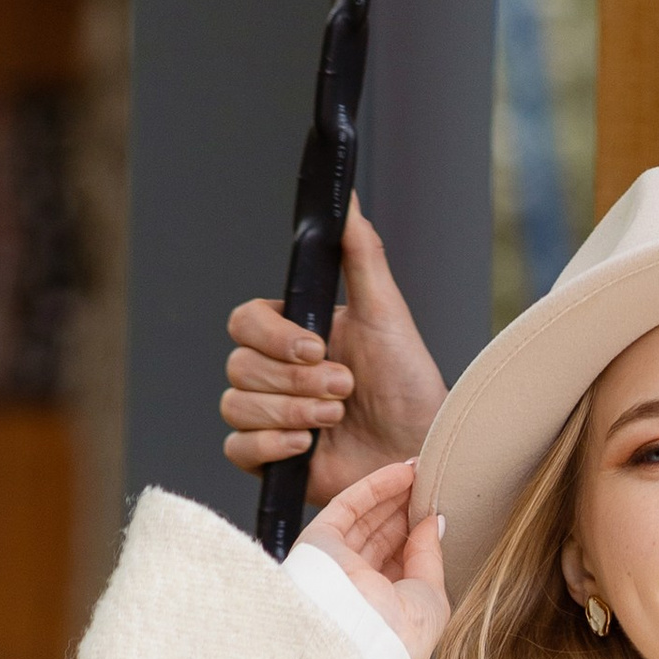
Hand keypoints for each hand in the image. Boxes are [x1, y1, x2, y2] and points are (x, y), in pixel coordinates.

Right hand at [223, 202, 447, 501]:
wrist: (422, 455)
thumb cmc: (410, 388)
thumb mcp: (387, 314)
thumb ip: (361, 254)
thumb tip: (348, 198)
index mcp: (296, 335)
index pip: (245, 322)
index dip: (272, 336)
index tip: (315, 347)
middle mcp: (278, 374)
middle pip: (238, 365)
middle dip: (294, 381)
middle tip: (344, 390)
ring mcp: (271, 417)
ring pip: (235, 405)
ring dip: (290, 411)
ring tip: (336, 419)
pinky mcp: (271, 459)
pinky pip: (236, 448)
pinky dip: (271, 445)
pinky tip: (308, 446)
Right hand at [296, 461, 449, 658]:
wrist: (357, 641)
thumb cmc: (399, 634)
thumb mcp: (431, 597)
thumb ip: (430, 556)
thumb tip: (434, 523)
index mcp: (384, 607)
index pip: (402, 562)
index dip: (419, 534)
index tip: (438, 509)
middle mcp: (357, 587)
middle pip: (383, 537)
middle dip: (406, 509)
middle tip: (431, 483)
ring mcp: (335, 564)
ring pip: (366, 519)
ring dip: (393, 493)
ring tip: (422, 471)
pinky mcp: (317, 543)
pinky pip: (347, 506)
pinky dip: (374, 487)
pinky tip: (401, 471)